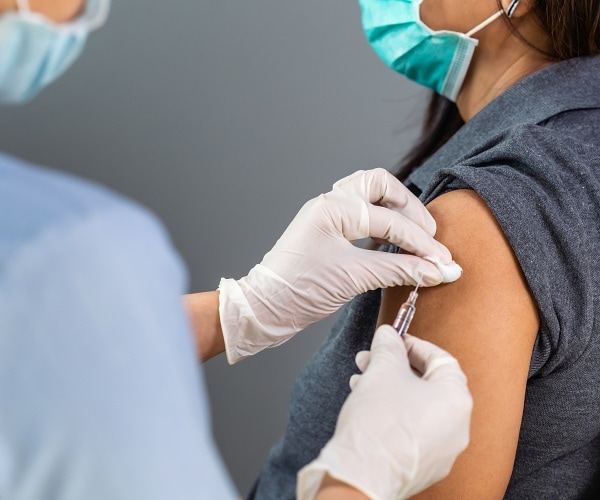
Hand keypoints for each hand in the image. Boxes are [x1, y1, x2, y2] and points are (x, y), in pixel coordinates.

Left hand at [218, 168, 460, 363]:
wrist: (265, 307)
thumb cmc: (299, 290)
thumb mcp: (354, 278)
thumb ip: (400, 270)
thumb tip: (438, 271)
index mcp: (333, 208)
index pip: (390, 221)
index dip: (421, 244)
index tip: (443, 263)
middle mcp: (330, 203)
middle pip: (380, 185)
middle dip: (409, 208)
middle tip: (428, 236)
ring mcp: (327, 215)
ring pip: (370, 194)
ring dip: (396, 211)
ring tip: (415, 236)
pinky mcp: (327, 230)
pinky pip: (362, 214)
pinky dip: (382, 224)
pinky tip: (393, 243)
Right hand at [297, 325, 472, 499]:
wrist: (360, 476)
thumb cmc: (377, 425)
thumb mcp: (382, 371)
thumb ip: (389, 346)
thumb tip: (389, 335)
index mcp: (456, 401)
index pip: (441, 359)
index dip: (414, 345)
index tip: (393, 340)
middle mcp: (457, 428)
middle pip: (428, 383)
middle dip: (396, 367)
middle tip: (372, 359)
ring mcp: (442, 451)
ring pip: (418, 407)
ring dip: (390, 389)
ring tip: (362, 382)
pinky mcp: (423, 466)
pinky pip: (412, 430)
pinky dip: (393, 413)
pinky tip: (368, 406)